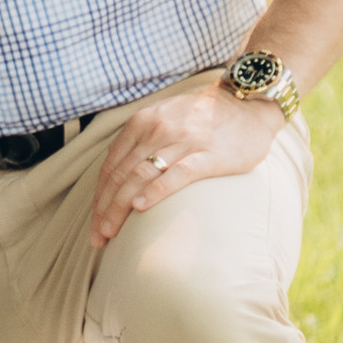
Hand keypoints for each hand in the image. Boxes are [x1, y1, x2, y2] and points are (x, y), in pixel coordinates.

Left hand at [90, 79, 283, 247]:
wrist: (248, 104)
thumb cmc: (204, 119)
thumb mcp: (164, 120)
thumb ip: (141, 143)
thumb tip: (118, 180)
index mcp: (142, 123)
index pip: (111, 166)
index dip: (99, 197)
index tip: (93, 222)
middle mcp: (157, 130)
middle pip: (121, 175)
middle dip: (104, 209)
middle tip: (97, 237)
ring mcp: (182, 142)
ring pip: (141, 177)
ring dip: (120, 207)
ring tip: (110, 231)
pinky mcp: (208, 155)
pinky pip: (176, 175)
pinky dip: (155, 192)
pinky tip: (141, 208)